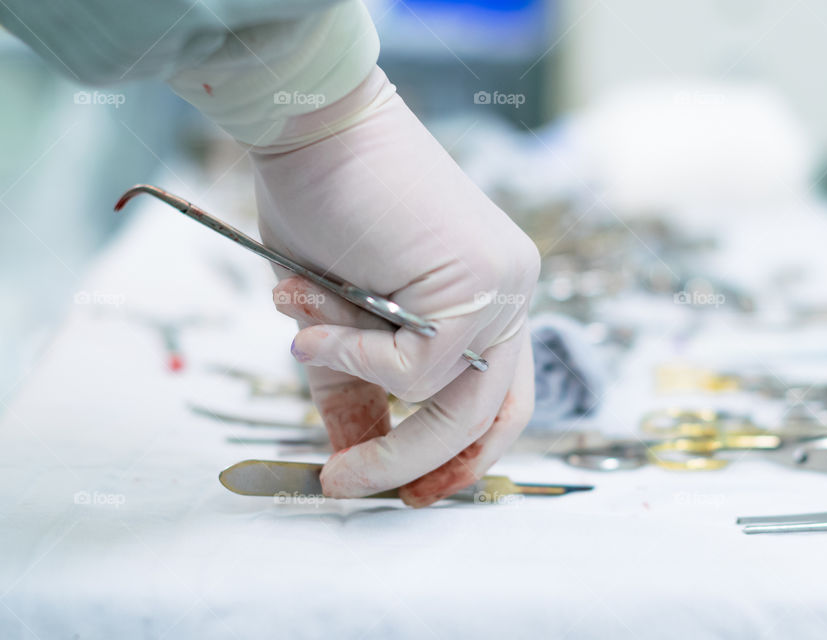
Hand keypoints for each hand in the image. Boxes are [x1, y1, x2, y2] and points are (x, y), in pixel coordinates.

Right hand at [255, 67, 539, 506]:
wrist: (313, 126)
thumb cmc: (324, 210)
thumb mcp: (341, 321)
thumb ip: (359, 388)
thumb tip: (353, 456)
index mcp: (491, 301)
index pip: (500, 402)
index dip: (461, 457)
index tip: (414, 496)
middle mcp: (512, 293)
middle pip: (484, 416)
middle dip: (412, 463)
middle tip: (344, 485)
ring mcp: (505, 286)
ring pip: (455, 403)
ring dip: (368, 398)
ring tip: (302, 350)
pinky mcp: (480, 280)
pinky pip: (418, 366)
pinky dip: (355, 354)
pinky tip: (312, 315)